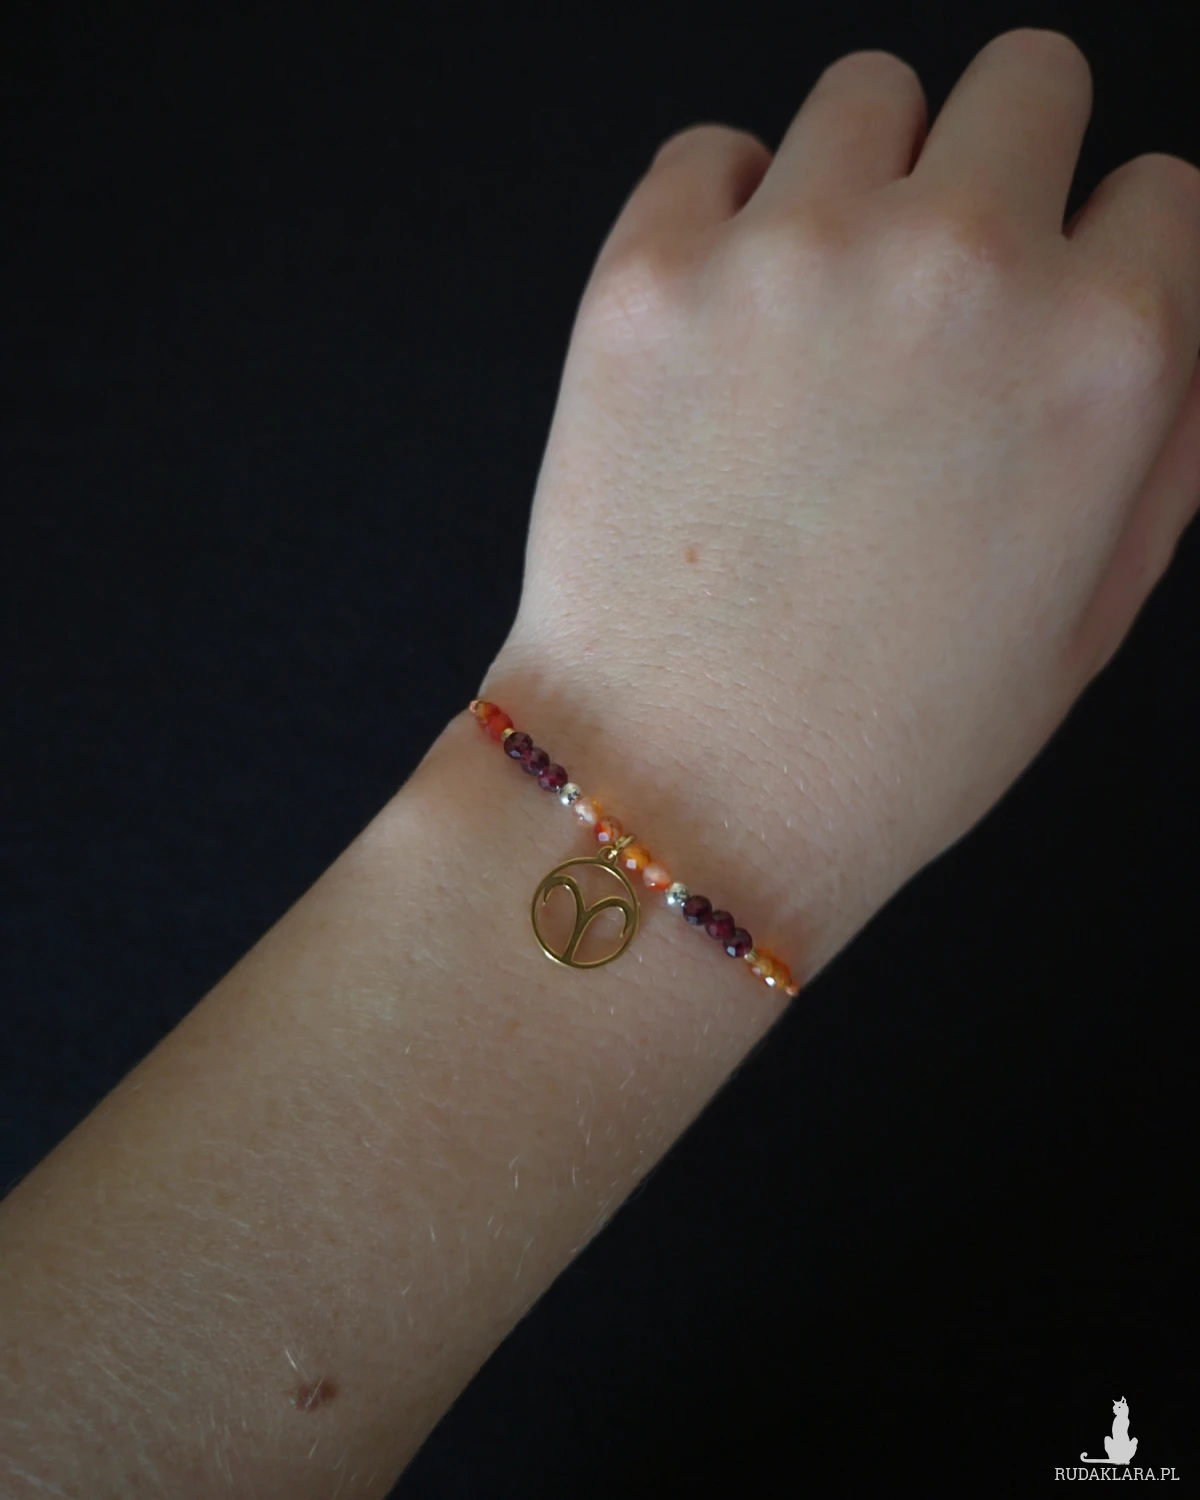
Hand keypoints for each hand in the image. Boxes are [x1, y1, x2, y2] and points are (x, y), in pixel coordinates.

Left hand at [482, 30, 1199, 979]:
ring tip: (825, 298)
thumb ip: (1166, 445)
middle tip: (948, 276)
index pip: (1163, 192)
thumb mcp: (1088, 617)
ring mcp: (795, 257)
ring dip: (867, 173)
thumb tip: (1174, 327)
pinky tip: (724, 316)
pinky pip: (707, 152)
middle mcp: (964, 270)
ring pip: (869, 92)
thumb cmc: (887, 741)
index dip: (1111, 257)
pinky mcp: (650, 278)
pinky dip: (722, 211)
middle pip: (1030, 80)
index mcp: (1105, 356)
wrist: (684, 794)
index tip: (1058, 307)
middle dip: (1008, 167)